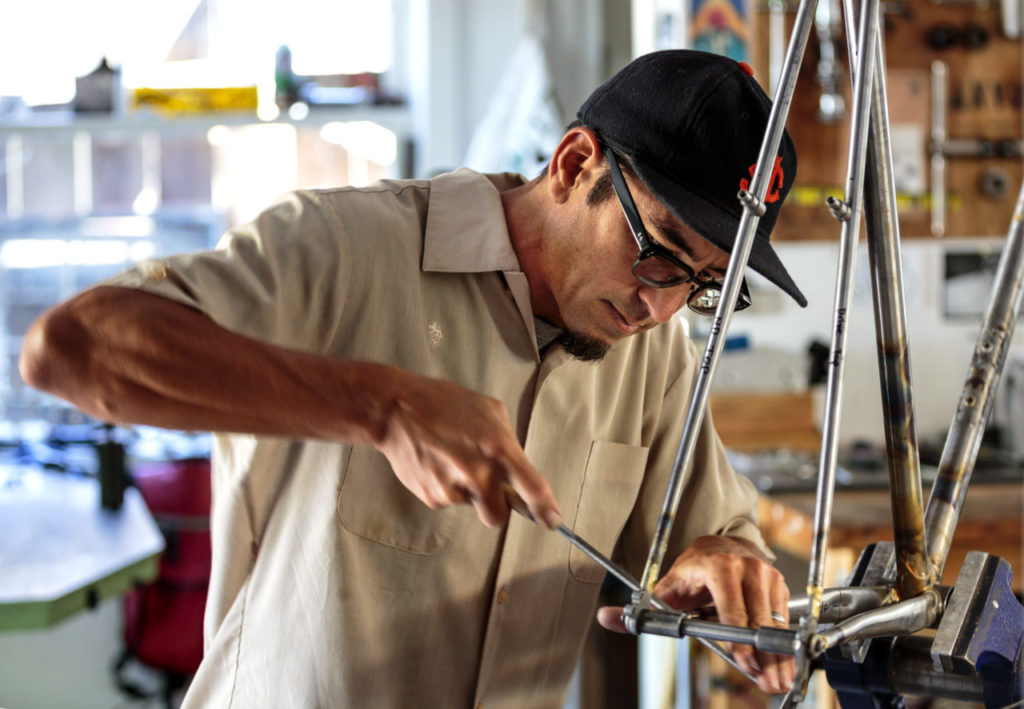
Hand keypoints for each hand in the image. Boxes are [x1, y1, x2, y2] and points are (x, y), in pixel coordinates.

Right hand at [375, 370, 560, 528]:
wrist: (398, 411)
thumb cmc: (445, 404)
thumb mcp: (489, 411)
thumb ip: (508, 442)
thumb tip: (516, 467)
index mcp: (499, 450)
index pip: (532, 489)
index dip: (545, 510)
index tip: (552, 521)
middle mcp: (479, 474)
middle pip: (497, 516)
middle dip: (494, 506)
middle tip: (484, 484)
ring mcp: (454, 489)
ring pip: (471, 506)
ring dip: (467, 492)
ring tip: (452, 461)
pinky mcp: (432, 497)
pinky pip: (449, 500)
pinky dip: (446, 487)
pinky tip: (436, 463)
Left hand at [596, 535, 793, 694]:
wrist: (718, 547)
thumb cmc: (691, 573)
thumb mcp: (665, 589)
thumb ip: (638, 609)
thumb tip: (605, 618)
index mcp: (716, 566)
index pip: (731, 608)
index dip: (738, 638)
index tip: (744, 662)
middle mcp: (745, 566)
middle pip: (757, 619)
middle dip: (762, 654)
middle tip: (766, 681)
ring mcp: (765, 574)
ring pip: (774, 621)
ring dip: (779, 654)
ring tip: (778, 680)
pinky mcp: (778, 584)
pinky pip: (783, 619)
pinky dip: (783, 644)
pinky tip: (782, 665)